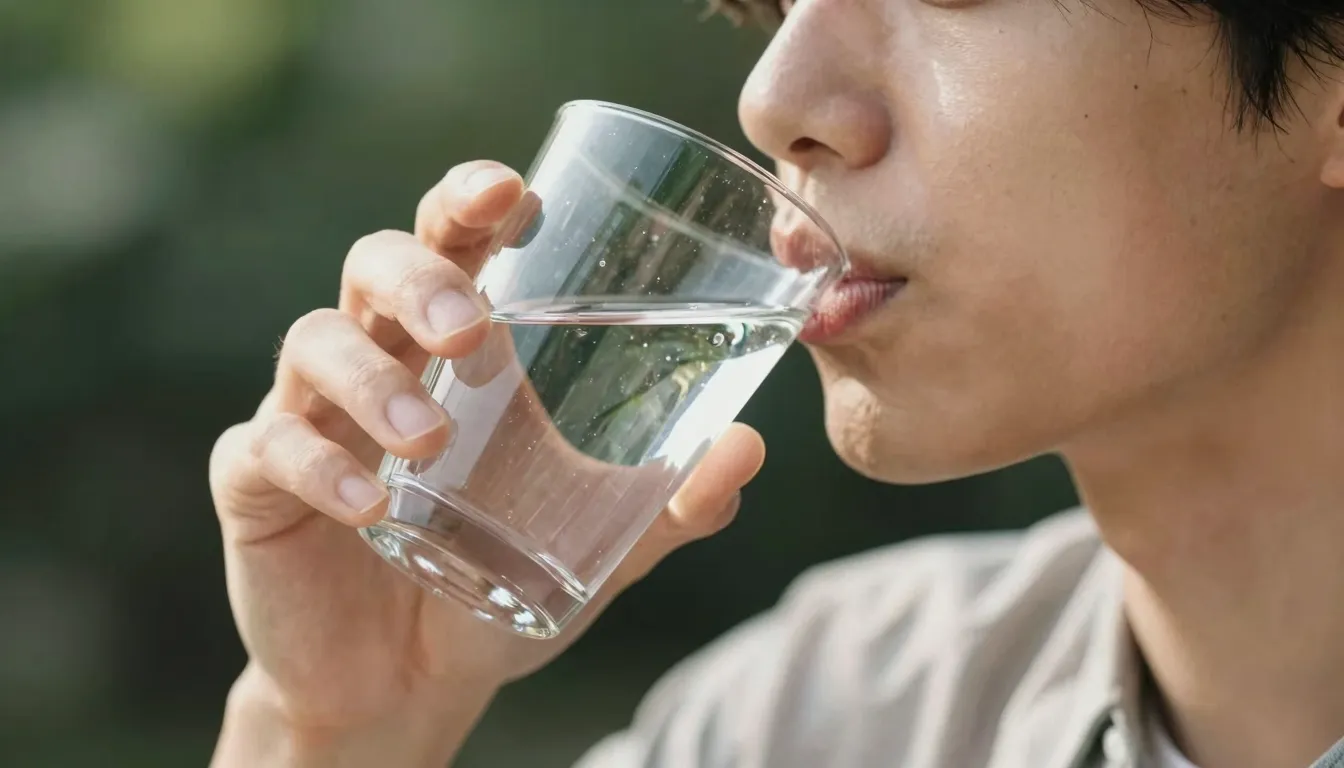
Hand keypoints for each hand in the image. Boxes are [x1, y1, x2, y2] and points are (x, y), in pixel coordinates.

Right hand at [208, 161, 765, 765]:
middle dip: (416, 276)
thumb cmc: (498, 582)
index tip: (510, 191)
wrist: (409, 684)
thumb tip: (751, 449)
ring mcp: (313, 416)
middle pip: (373, 266)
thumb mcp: (596, 546)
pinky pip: (269, 448)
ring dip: (370, 378)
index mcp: (457, 352)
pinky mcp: (259, 483)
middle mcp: (381, 362)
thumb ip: (669, 503)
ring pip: (315, 343)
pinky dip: (317, 466)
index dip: (469, 201)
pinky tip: (369, 505)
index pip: (454, 243)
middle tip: (465, 326)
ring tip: (425, 437)